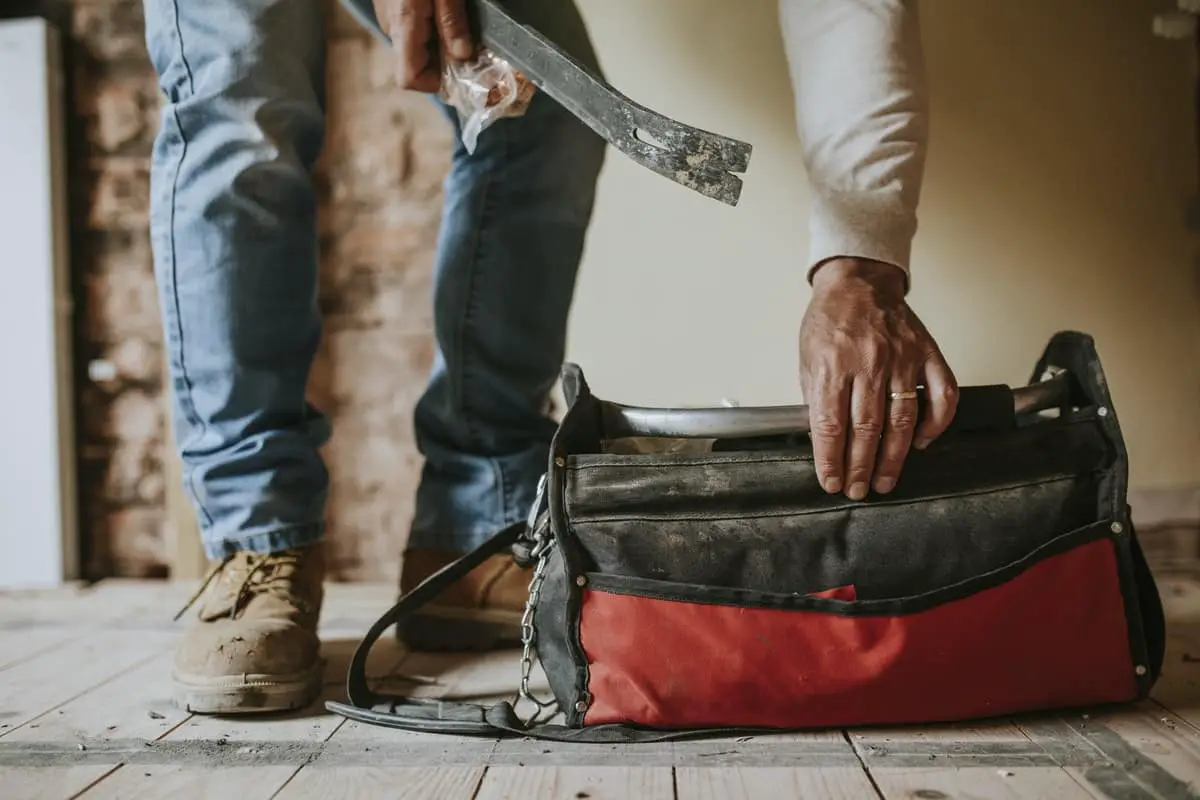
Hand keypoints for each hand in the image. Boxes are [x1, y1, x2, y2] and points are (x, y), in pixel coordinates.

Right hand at [373, 0, 474, 91]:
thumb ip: (452, 21)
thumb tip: (463, 57)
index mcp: (403, 26)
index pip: (410, 79)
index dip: (435, 82)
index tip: (461, 68)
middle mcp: (390, 28)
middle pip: (414, 67)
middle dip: (442, 63)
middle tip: (467, 44)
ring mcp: (387, 17)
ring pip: (413, 49)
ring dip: (437, 45)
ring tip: (457, 22)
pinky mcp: (389, 7)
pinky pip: (409, 31)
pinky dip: (428, 29)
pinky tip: (441, 9)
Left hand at [799, 258, 957, 499]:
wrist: (859, 281)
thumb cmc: (830, 321)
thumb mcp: (808, 357)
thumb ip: (816, 397)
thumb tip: (822, 441)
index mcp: (833, 364)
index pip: (830, 424)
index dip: (830, 459)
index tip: (831, 481)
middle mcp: (869, 362)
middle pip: (866, 428)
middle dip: (860, 466)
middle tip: (858, 490)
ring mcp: (903, 358)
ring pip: (902, 419)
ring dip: (893, 457)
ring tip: (884, 481)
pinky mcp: (927, 353)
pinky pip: (942, 395)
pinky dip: (936, 424)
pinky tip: (922, 443)